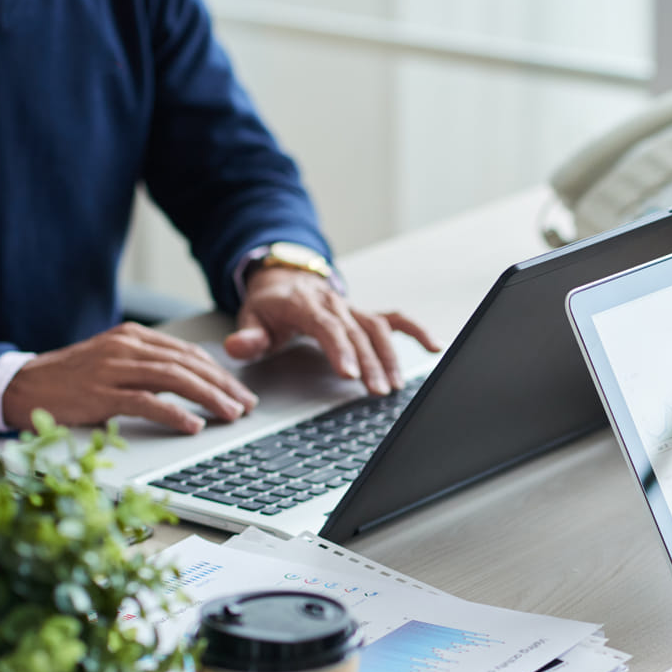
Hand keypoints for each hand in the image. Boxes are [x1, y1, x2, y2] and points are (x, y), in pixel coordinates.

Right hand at [2, 322, 257, 432]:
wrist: (22, 386)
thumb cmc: (70, 380)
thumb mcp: (113, 362)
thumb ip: (149, 366)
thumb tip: (193, 380)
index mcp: (133, 337)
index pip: (188, 353)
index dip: (220, 373)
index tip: (241, 391)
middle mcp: (126, 348)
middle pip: (188, 364)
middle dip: (223, 385)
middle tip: (246, 404)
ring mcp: (113, 369)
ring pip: (174, 379)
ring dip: (208, 397)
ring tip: (230, 414)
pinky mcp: (100, 394)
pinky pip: (146, 402)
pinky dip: (174, 413)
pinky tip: (193, 424)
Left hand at [223, 267, 441, 393]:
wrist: (284, 279)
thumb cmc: (269, 306)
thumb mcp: (251, 318)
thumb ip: (247, 336)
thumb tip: (238, 346)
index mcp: (304, 303)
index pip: (326, 326)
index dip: (340, 349)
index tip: (350, 373)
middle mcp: (333, 303)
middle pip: (357, 332)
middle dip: (369, 363)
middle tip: (376, 392)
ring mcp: (352, 308)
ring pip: (378, 329)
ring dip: (390, 357)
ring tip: (394, 386)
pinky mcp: (365, 313)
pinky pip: (395, 319)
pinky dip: (416, 331)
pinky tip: (433, 347)